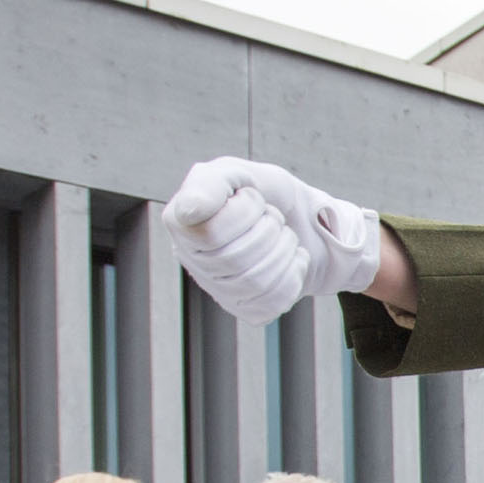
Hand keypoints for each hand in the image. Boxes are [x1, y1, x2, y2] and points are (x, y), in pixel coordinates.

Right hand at [166, 157, 383, 324]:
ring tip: (284, 235)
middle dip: (270, 230)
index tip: (253, 196)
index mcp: (180, 222)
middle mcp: (191, 259)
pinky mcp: (246, 309)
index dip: (246, 211)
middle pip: (235, 260)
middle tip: (274, 216)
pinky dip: (294, 274)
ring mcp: (217, 289)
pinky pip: (273, 302)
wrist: (302, 219)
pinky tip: (290, 259)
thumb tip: (188, 212)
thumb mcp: (240, 173)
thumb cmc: (264, 192)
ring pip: (256, 283)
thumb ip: (211, 183)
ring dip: (284, 250)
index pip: (211, 233)